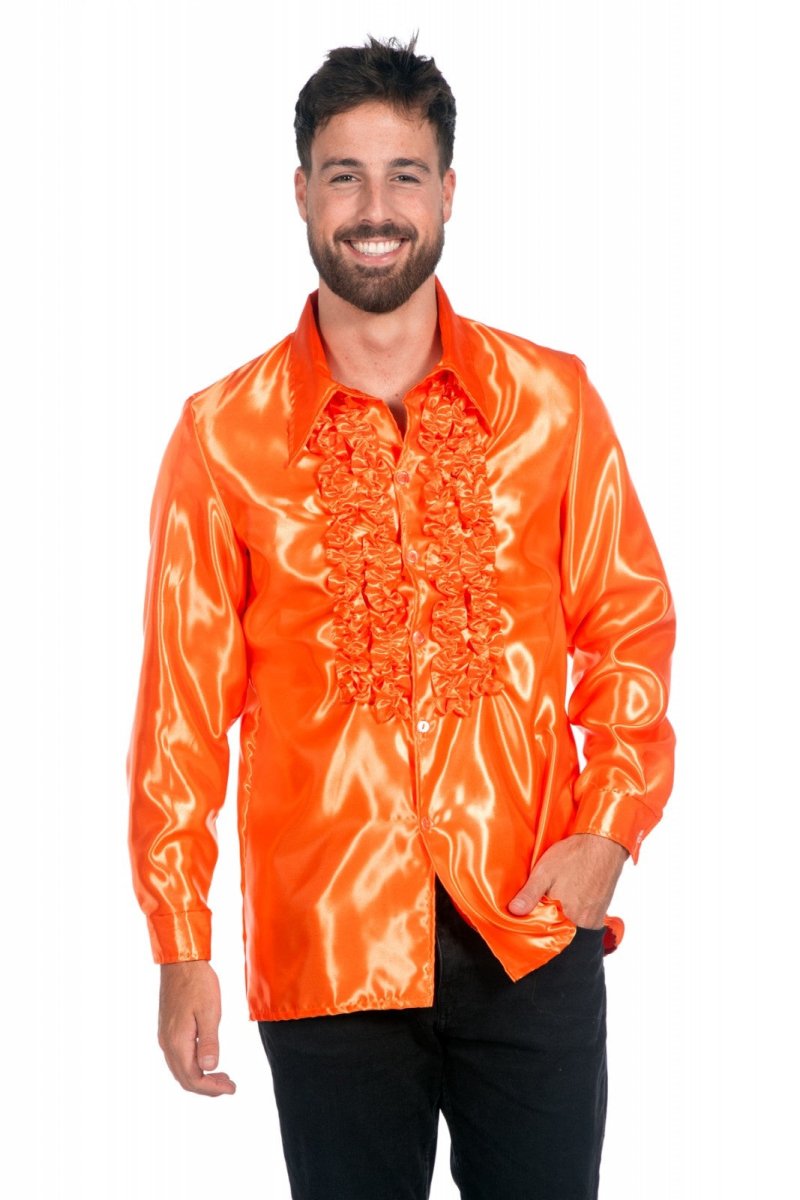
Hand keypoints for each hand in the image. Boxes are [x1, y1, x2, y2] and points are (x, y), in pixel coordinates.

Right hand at [158, 960, 236, 1096]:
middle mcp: (167, 1044)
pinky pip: (178, 1058)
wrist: (181, 962)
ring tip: (223, 1076)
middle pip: (185, 1078)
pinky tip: (207, 1059)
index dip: (212, 1088)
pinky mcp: (168, 1030)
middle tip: (229, 1085)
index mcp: (177, 1042)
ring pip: (180, 1069)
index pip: (193, 1079)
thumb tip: (210, 1066)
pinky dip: (194, 1065)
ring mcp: (165, 1037)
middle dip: (208, 1087)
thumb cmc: (198, 984)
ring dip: (201, 1076)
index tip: (232, 1088)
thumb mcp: (209, 1011)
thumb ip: (209, 1041)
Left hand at [507, 833, 628, 927]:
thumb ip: (530, 894)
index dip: (539, 922)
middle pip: (562, 929)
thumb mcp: (545, 872)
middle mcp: (587, 923)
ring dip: (563, 913)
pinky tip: (572, 893)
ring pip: (572, 923)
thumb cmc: (574, 856)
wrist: (603, 843)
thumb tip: (514, 911)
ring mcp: (596, 918)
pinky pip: (584, 918)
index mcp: (571, 918)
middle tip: (549, 898)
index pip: (549, 932)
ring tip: (561, 893)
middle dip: (552, 918)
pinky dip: (575, 909)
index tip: (532, 912)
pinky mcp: (602, 910)